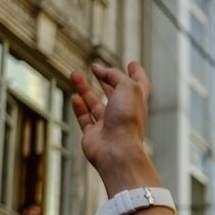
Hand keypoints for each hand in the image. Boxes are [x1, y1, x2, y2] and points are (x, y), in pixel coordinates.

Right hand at [69, 62, 159, 194]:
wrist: (117, 150)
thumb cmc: (127, 120)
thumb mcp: (127, 87)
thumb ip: (114, 75)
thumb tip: (99, 68)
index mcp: (138, 102)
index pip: (139, 84)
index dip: (136, 73)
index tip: (132, 64)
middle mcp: (125, 114)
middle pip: (115, 94)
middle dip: (107, 80)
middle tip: (97, 69)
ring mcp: (109, 125)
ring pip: (96, 104)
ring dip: (85, 89)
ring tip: (75, 74)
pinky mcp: (94, 135)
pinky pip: (85, 118)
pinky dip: (80, 107)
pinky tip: (75, 97)